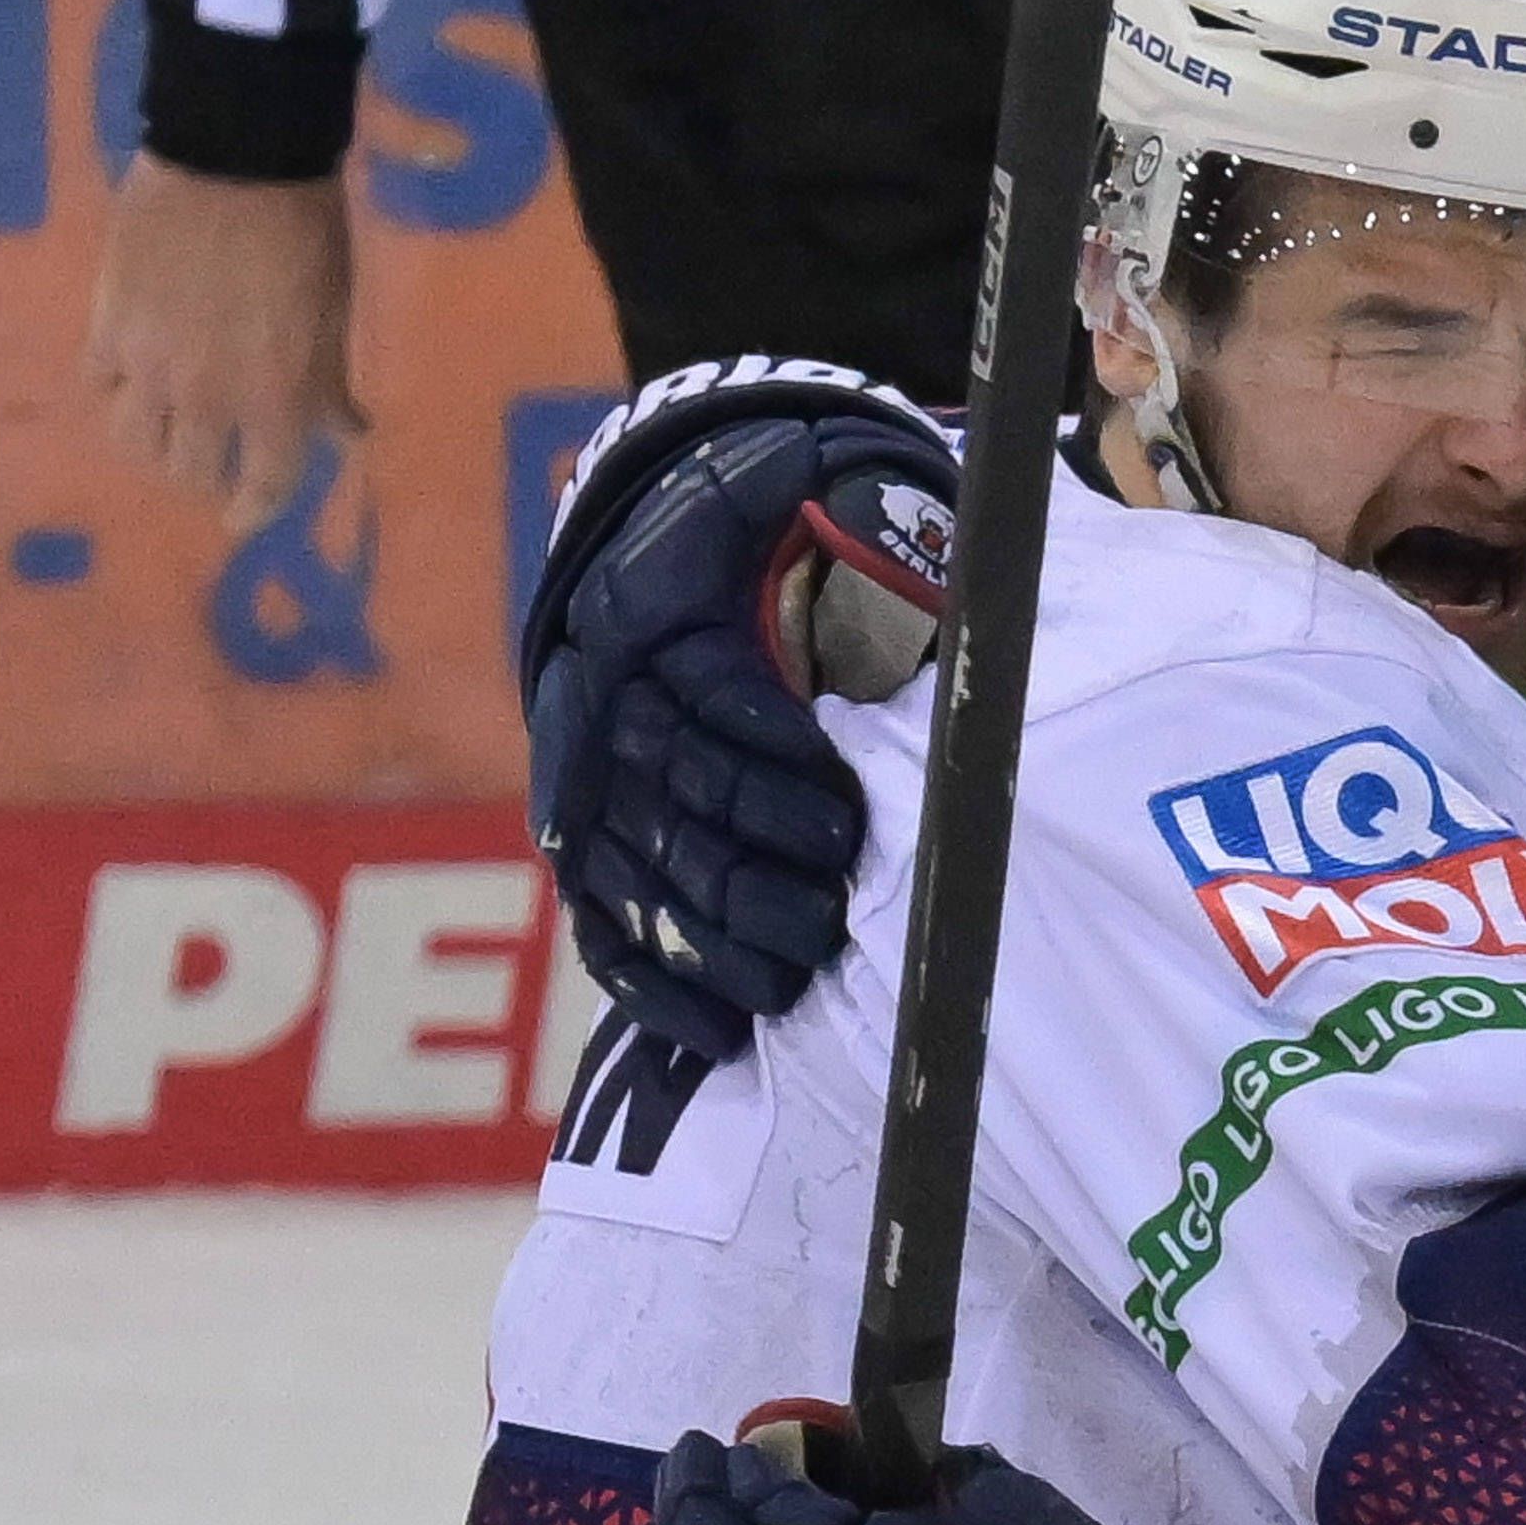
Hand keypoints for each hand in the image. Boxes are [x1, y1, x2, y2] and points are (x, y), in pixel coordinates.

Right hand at [81, 154, 365, 533]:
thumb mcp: (333, 317)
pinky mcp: (105, 322)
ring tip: (164, 437)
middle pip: (189, 473)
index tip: (246, 519)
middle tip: (211, 470)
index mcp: (274, 400)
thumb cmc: (304, 237)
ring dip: (153, 448)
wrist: (233, 160)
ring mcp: (148, 364)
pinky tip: (127, 383)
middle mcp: (206, 397)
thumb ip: (328, 383)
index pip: (266, 485)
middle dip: (205, 480)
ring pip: (133, 440)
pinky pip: (99, 381)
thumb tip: (348, 433)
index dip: (257, 510)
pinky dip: (114, 391)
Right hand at [520, 370, 956, 1057]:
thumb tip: (943, 570)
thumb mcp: (824, 490)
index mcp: (649, 597)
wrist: (682, 520)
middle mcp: (596, 689)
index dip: (768, 752)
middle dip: (744, 864)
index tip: (842, 811)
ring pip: (628, 871)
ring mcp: (582, 771)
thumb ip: (877, 533)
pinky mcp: (588, 838)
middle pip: (662, 797)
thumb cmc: (777, 511)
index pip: (703, 688)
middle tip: (828, 910)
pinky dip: (655, 985)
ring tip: (791, 980)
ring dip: (709, 937)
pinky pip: (601, 923)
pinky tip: (717, 1034)